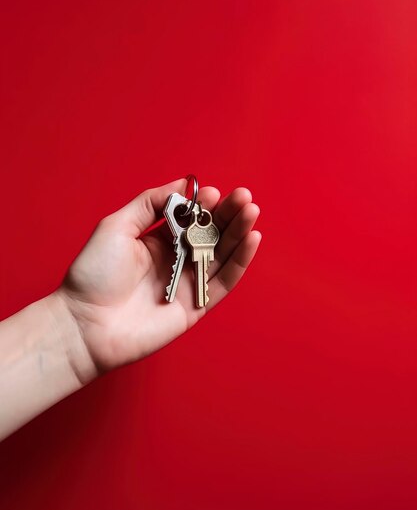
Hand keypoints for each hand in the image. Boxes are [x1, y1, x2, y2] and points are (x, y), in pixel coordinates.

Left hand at [57, 178, 260, 380]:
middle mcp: (177, 260)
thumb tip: (182, 186)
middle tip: (244, 197)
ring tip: (251, 211)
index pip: (191, 218)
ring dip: (239, 232)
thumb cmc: (94, 274)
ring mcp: (188, 283)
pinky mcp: (196, 306)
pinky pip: (224, 282)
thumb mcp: (117, 226)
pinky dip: (240, 262)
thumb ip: (150, 204)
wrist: (85, 323)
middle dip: (229, 214)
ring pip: (222, 255)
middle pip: (211, 234)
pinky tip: (251, 239)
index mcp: (159, 241)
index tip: (213, 193)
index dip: (204, 205)